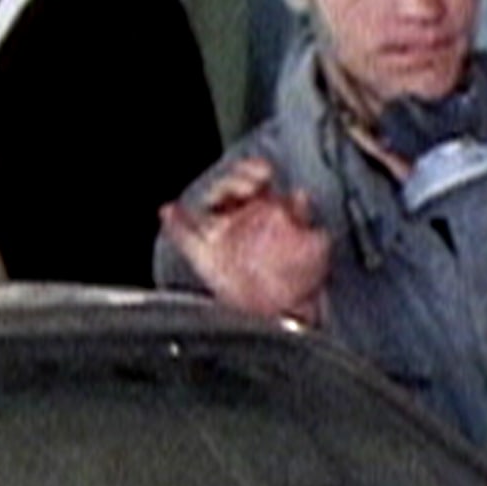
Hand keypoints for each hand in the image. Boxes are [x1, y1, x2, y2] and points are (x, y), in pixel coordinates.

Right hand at [159, 157, 331, 321]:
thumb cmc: (303, 280)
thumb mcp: (317, 247)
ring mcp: (223, 236)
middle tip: (246, 188)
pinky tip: (169, 210)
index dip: (257, 170)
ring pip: (209, 206)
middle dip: (235, 181)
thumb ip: (309, 221)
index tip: (263, 173)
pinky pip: (185, 236)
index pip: (257, 179)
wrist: (285, 315)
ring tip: (217, 198)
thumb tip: (300, 194)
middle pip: (230, 187)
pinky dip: (175, 222)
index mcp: (269, 209)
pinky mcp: (207, 257)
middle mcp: (243, 217)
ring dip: (213, 196)